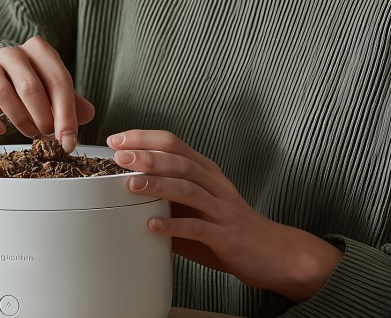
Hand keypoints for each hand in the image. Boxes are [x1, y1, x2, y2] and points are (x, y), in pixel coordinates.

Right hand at [0, 35, 94, 151]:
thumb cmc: (29, 85)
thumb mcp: (53, 89)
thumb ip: (72, 102)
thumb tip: (88, 114)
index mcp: (38, 50)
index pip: (58, 80)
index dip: (66, 113)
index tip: (69, 140)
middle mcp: (11, 54)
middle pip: (29, 84)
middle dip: (42, 116)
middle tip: (48, 136)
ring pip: (0, 90)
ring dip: (19, 118)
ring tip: (30, 133)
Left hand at [108, 130, 341, 302]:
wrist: (274, 252)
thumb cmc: (229, 228)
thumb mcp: (198, 206)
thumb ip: (169, 199)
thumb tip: (127, 197)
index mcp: (207, 172)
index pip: (174, 143)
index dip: (144, 138)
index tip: (116, 141)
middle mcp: (215, 184)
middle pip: (180, 161)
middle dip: (148, 156)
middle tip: (119, 157)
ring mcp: (222, 209)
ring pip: (189, 189)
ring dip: (158, 185)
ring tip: (131, 184)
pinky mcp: (226, 235)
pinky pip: (198, 228)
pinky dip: (174, 225)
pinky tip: (153, 225)